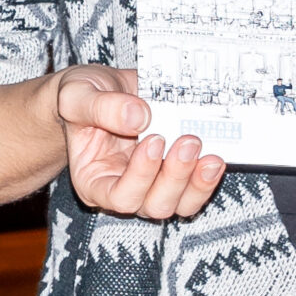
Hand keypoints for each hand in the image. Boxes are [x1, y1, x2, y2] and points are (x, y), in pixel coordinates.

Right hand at [56, 64, 225, 219]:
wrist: (101, 90)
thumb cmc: (83, 99)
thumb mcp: (78, 95)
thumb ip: (101, 107)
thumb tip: (139, 117)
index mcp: (94, 180)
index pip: (119, 197)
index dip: (141, 176)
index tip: (154, 140)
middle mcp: (124, 189)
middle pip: (154, 205)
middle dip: (175, 177)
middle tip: (189, 141)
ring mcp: (153, 185)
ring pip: (180, 204)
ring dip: (197, 183)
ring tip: (210, 154)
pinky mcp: (176, 174)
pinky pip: (195, 190)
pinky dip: (208, 177)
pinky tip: (216, 156)